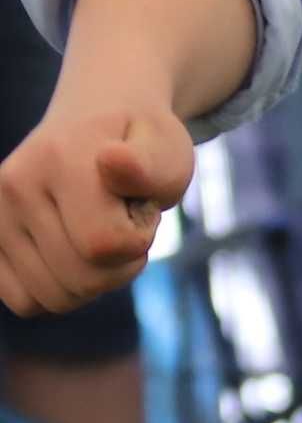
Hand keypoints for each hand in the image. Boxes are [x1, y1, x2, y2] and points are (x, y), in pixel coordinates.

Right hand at [0, 94, 191, 316]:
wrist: (96, 121)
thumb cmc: (140, 147)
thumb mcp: (165, 151)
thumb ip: (149, 165)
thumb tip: (115, 162)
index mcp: (60, 160)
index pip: (104, 245)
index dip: (139, 242)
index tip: (139, 211)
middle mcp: (15, 186)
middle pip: (81, 280)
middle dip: (119, 267)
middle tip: (121, 226)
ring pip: (55, 298)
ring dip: (92, 281)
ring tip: (97, 236)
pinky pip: (25, 301)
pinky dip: (58, 291)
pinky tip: (71, 256)